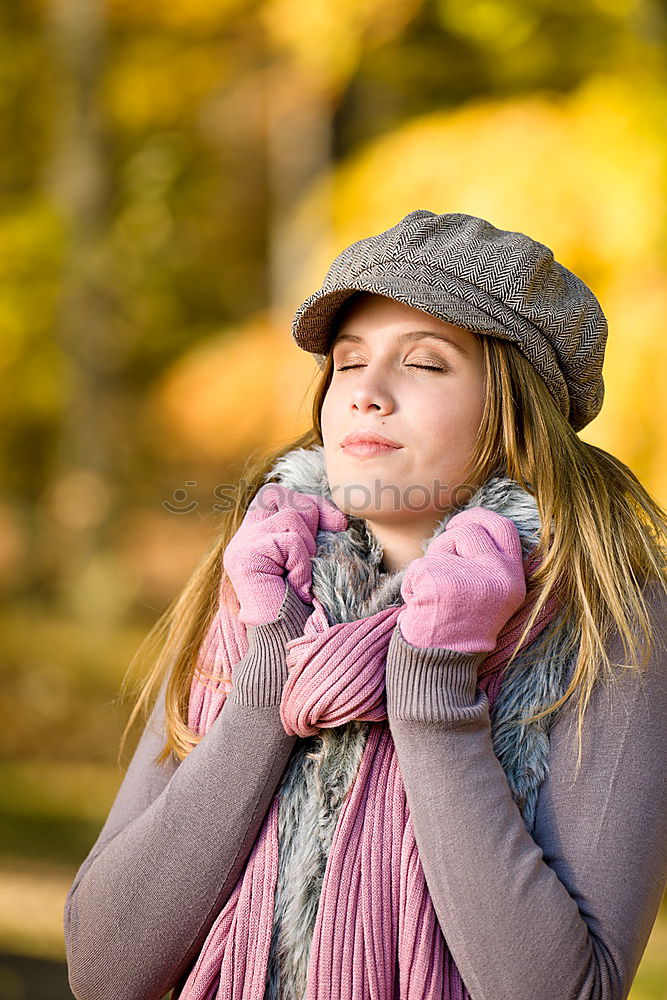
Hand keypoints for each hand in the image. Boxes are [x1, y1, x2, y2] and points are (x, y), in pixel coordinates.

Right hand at [222, 483, 347, 625]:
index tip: (338, 524)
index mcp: (255, 537)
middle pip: (278, 495)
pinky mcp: (244, 557)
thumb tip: (339, 517)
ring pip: (289, 517)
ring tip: (303, 578)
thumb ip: (312, 534)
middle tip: (316, 555)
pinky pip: (288, 541)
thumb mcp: (311, 561)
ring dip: (308, 547)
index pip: (277, 495)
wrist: (289, 644)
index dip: (311, 502)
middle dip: (310, 516)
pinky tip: (299, 588)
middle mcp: (242, 539)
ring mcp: (240, 547)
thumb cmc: (306, 608)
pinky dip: (302, 564)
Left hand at [396, 506, 526, 651]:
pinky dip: (411, 584)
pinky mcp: (440, 584)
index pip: (503, 527)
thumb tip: (467, 523)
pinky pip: (418, 566)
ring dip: (429, 565)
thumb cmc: (460, 626)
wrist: (441, 664)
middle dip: (448, 541)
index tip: (459, 524)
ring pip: (440, 546)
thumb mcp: (490, 593)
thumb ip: (488, 560)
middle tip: (440, 562)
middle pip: (467, 530)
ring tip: (434, 597)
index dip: (479, 518)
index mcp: (514, 579)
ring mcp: (470, 579)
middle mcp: (499, 577)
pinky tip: (421, 607)